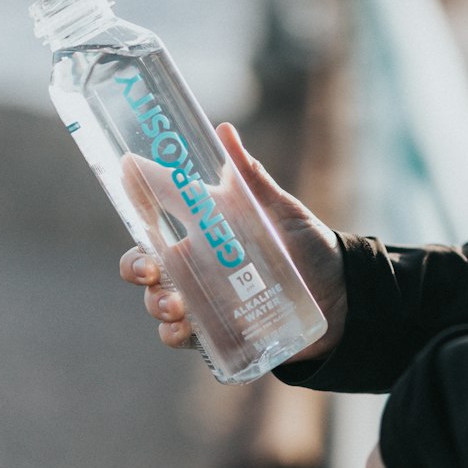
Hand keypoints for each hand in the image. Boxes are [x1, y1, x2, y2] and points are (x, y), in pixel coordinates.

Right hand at [118, 120, 347, 361]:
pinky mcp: (216, 333)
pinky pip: (181, 337)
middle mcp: (193, 267)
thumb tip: (224, 130)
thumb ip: (250, 177)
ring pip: (157, 302)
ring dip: (154, 303)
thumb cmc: (305, 244)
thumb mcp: (277, 209)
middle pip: (144, 264)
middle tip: (149, 267)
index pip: (154, 217)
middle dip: (134, 266)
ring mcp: (202, 301)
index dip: (135, 203)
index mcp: (199, 231)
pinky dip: (173, 334)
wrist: (341, 295)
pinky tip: (180, 329)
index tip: (127, 188)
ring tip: (174, 304)